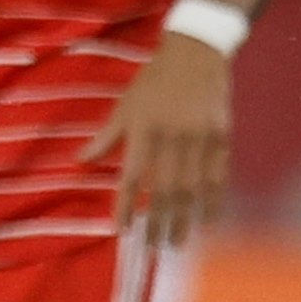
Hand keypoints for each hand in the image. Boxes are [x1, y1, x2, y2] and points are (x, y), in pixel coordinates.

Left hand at [79, 32, 231, 247]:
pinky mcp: (221, 138)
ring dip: (184, 219)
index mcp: (143, 128)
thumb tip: (80, 162)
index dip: (125, 204)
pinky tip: (209, 221)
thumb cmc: (154, 81)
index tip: (121, 230)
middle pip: (163, 189)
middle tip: (155, 247)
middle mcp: (170, 137)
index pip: (131, 176)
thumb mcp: (126, 105)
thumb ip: (107, 137)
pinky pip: (217, 177)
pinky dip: (213, 202)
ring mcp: (198, 139)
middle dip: (158, 222)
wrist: (196, 54)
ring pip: (191, 188)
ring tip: (179, 242)